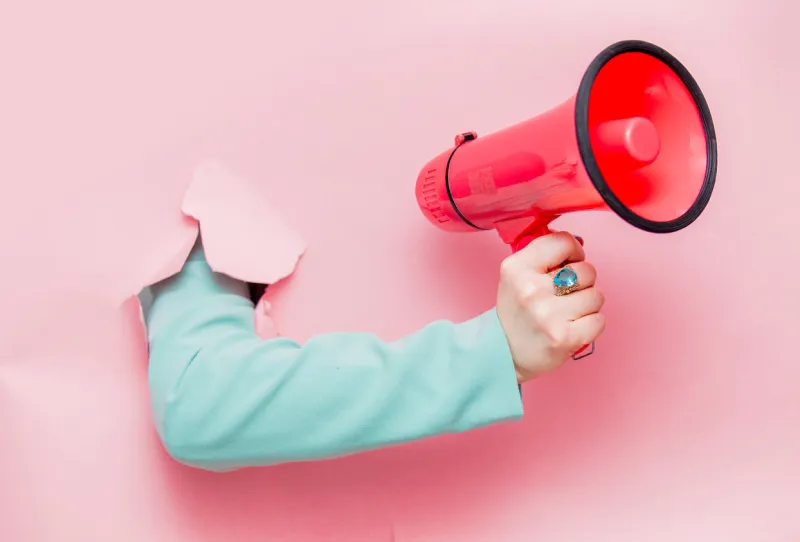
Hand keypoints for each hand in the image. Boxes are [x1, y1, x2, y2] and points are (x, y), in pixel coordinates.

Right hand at [496, 231, 605, 382]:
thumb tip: (579, 244)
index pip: (563, 241)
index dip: (573, 251)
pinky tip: (573, 327)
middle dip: (582, 282)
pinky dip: (591, 324)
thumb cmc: (517, 312)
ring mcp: (547, 315)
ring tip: (568, 313)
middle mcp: (530, 289)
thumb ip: (543, 256)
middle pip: (586, 270)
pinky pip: (599, 320)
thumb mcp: (516, 276)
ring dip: (587, 305)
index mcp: (516, 268)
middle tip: (565, 295)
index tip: (568, 263)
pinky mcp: (564, 337)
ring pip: (596, 295)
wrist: (504, 353)